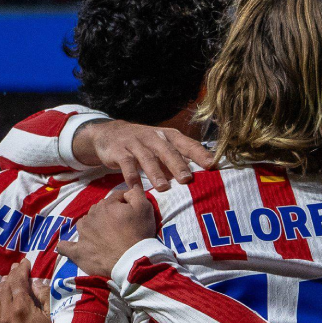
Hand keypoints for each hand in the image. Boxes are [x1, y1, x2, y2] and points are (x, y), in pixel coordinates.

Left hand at [0, 263, 50, 322]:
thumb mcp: (57, 319)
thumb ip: (47, 297)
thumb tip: (36, 284)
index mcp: (22, 308)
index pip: (18, 281)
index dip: (21, 269)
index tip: (25, 262)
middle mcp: (5, 317)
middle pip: (4, 290)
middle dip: (10, 277)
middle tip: (15, 269)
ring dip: (1, 290)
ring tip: (7, 283)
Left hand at [61, 185, 160, 276]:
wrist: (131, 262)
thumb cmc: (139, 234)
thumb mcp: (145, 207)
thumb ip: (135, 192)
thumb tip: (128, 189)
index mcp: (106, 205)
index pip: (116, 198)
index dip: (126, 204)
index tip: (133, 213)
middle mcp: (91, 216)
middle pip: (100, 210)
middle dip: (109, 215)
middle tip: (121, 228)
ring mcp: (82, 234)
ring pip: (85, 224)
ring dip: (92, 227)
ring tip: (104, 237)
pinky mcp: (78, 252)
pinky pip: (66, 247)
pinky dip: (67, 246)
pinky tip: (67, 246)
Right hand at [80, 120, 214, 190]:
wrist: (110, 134)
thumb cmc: (143, 145)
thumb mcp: (161, 148)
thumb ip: (178, 160)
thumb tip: (201, 177)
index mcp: (168, 136)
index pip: (187, 144)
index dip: (199, 154)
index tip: (211, 165)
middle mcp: (154, 137)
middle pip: (168, 151)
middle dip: (178, 165)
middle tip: (187, 179)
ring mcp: (136, 143)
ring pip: (147, 158)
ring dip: (155, 173)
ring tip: (163, 187)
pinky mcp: (119, 151)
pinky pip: (126, 164)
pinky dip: (130, 175)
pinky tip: (135, 187)